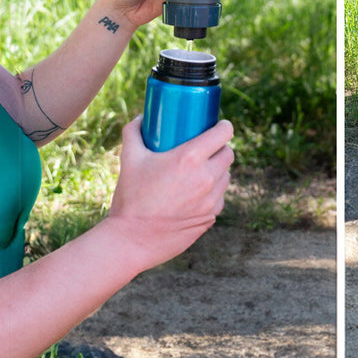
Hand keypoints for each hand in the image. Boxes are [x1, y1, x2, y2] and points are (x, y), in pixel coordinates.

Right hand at [107, 116, 233, 271]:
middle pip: (228, 154)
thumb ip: (134, 133)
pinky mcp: (211, 216)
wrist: (132, 239)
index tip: (219, 125)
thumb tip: (141, 118)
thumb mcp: (129, 159)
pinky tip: (198, 193)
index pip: (224, 134)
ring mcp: (211, 199)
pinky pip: (220, 197)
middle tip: (206, 148)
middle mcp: (207, 177)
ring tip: (202, 170)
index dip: (224, 127)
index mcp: (190, 158)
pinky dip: (213, 192)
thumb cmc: (131, 197)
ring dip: (218, 170)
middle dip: (220, 148)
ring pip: (226, 176)